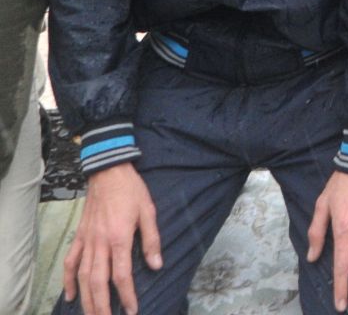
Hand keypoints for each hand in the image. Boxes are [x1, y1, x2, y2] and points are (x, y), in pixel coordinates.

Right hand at [63, 163, 162, 314]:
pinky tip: (70, 296)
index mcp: (119, 238)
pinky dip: (67, 281)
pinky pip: (70, 262)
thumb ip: (151, 240)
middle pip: (98, 282)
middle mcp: (100, 243)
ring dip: (86, 300)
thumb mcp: (148, 210)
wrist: (108, 169)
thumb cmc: (131, 189)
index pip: (122, 275)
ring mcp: (87, 240)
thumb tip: (157, 265)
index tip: (132, 311)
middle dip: (102, 307)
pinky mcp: (79, 236)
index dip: (127, 296)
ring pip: (82, 277)